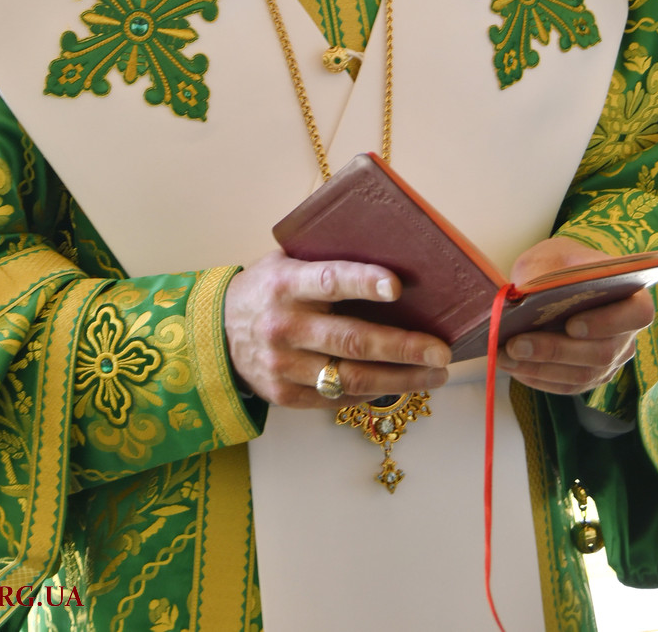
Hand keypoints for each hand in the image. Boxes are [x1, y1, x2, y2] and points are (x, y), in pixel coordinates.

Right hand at [223, 252, 450, 408]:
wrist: (216, 333)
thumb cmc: (267, 290)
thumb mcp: (285, 264)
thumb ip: (324, 265)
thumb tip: (391, 260)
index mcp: (285, 284)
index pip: (329, 279)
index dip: (363, 282)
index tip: (398, 285)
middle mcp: (284, 326)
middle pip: (351, 340)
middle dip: (403, 347)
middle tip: (441, 351)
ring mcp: (283, 365)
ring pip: (350, 377)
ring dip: (400, 378)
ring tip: (435, 373)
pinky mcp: (285, 395)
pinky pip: (337, 397)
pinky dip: (372, 392)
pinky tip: (400, 384)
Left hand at [497, 236, 654, 395]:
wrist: (558, 280)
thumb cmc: (560, 263)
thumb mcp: (553, 256)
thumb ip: (544, 274)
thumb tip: (521, 300)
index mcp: (632, 295)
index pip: (637, 314)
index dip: (609, 322)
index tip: (572, 324)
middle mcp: (627, 333)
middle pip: (602, 352)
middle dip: (555, 350)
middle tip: (516, 344)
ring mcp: (611, 360)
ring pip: (583, 374)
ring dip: (540, 367)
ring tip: (505, 356)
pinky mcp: (590, 376)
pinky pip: (568, 385)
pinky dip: (539, 378)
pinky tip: (513, 367)